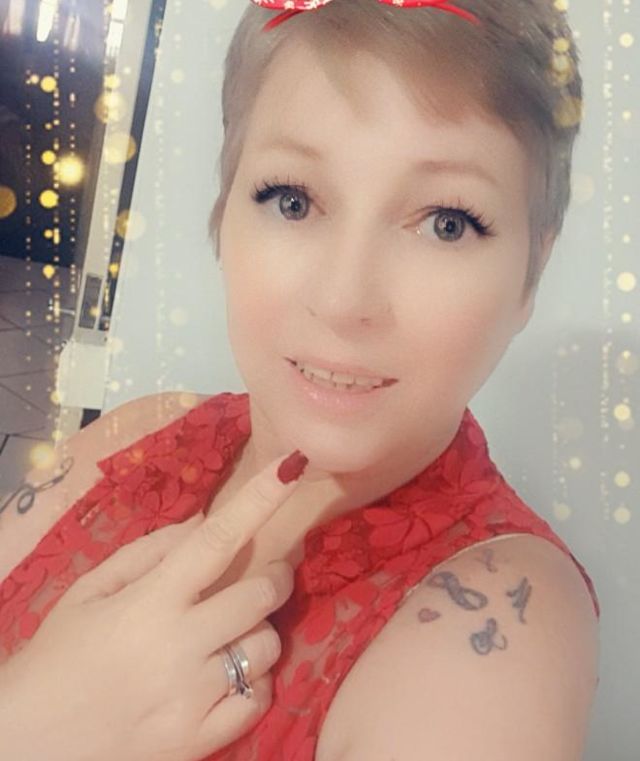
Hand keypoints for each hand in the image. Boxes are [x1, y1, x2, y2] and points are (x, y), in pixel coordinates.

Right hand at [1, 450, 308, 760]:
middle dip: (272, 578)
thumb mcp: (89, 592)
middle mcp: (178, 647)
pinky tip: (224, 679)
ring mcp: (193, 699)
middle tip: (259, 579)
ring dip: (258, 633)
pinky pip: (258, 700)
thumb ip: (149, 553)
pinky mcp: (200, 742)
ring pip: (267, 647)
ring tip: (228, 637)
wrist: (27, 747)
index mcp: (149, 603)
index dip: (259, 500)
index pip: (216, 540)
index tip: (290, 467)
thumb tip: (204, 522)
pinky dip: (252, 684)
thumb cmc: (57, 658)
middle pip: (261, 594)